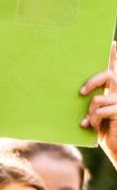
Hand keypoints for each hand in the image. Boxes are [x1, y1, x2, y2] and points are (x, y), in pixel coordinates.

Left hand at [81, 42, 116, 163]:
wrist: (115, 146)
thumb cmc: (101, 128)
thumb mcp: (92, 111)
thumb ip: (88, 99)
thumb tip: (76, 90)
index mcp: (113, 89)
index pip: (113, 69)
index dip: (114, 55)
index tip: (112, 43)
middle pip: (108, 75)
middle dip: (92, 82)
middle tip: (80, 92)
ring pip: (98, 98)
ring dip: (89, 112)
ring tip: (88, 122)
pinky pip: (99, 111)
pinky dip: (92, 120)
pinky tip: (91, 127)